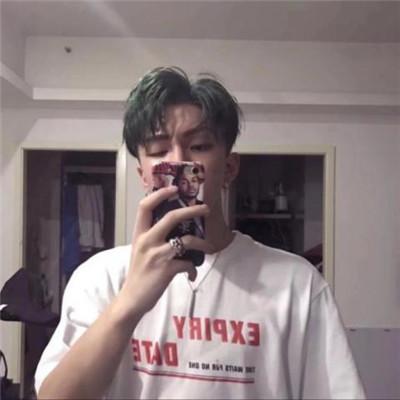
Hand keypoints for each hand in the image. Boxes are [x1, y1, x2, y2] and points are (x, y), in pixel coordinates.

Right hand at [118, 186, 213, 320]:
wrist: (131, 300)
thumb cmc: (138, 274)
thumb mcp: (140, 250)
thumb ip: (152, 237)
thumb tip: (174, 228)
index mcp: (139, 234)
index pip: (145, 206)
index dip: (159, 194)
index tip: (174, 188)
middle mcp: (147, 241)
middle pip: (171, 217)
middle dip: (192, 210)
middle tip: (206, 209)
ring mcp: (157, 255)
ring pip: (186, 240)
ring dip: (202, 244)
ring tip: (208, 248)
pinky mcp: (166, 270)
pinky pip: (188, 263)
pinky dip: (193, 268)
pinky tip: (191, 274)